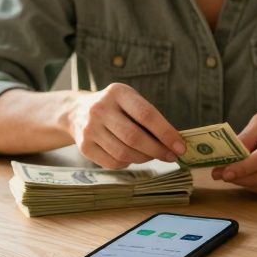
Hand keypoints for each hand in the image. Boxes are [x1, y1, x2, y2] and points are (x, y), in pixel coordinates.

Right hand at [66, 83, 184, 168]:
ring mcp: (90, 128)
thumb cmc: (115, 107)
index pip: (146, 114)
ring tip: (152, 155)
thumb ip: (150, 117)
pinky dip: (128, 163)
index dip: (166, 132)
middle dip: (157, 150)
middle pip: (134, 137)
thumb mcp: (130, 101)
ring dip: (144, 158)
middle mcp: (100, 109)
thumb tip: (175, 142)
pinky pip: (113, 162)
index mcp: (117, 93)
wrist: (76, 111)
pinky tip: (132, 157)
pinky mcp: (84, 146)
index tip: (180, 146)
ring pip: (124, 152)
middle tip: (171, 156)